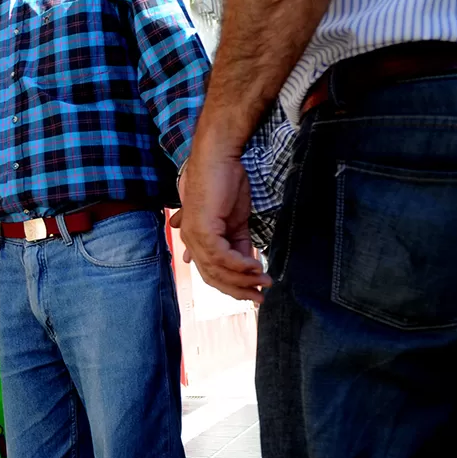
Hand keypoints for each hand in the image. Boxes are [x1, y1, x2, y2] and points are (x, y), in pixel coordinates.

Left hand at [178, 143, 271, 301]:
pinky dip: (241, 266)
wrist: (218, 159)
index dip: (232, 287)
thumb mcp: (234, 220)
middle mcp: (192, 240)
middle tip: (260, 298)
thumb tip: (249, 266)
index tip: (253, 294)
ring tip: (265, 283)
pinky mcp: (203, 230)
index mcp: (197, 239)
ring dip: (244, 280)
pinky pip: (223, 257)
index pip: (212, 273)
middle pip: (214, 277)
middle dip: (239, 290)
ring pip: (219, 270)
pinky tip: (256, 268)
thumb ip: (238, 243)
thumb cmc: (225, 183)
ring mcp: (195, 236)